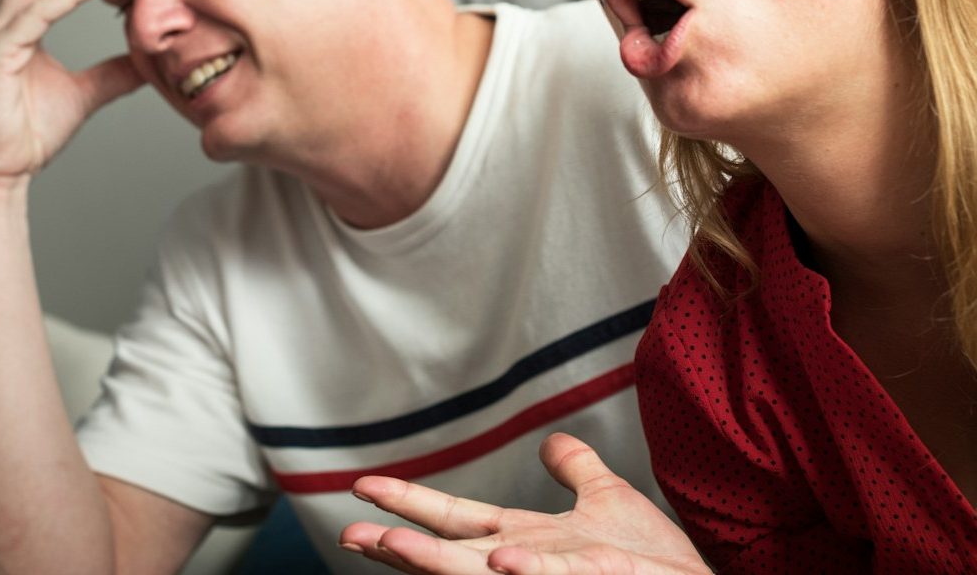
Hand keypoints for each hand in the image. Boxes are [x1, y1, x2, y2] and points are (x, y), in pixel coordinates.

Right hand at [340, 433, 707, 573]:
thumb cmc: (654, 560)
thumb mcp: (606, 497)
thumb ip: (575, 469)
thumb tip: (550, 441)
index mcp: (523, 539)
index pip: (454, 518)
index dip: (409, 502)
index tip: (363, 487)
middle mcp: (523, 564)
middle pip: (448, 552)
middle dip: (398, 544)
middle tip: (349, 533)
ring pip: (480, 574)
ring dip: (435, 563)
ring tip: (390, 543)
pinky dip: (521, 573)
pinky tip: (500, 558)